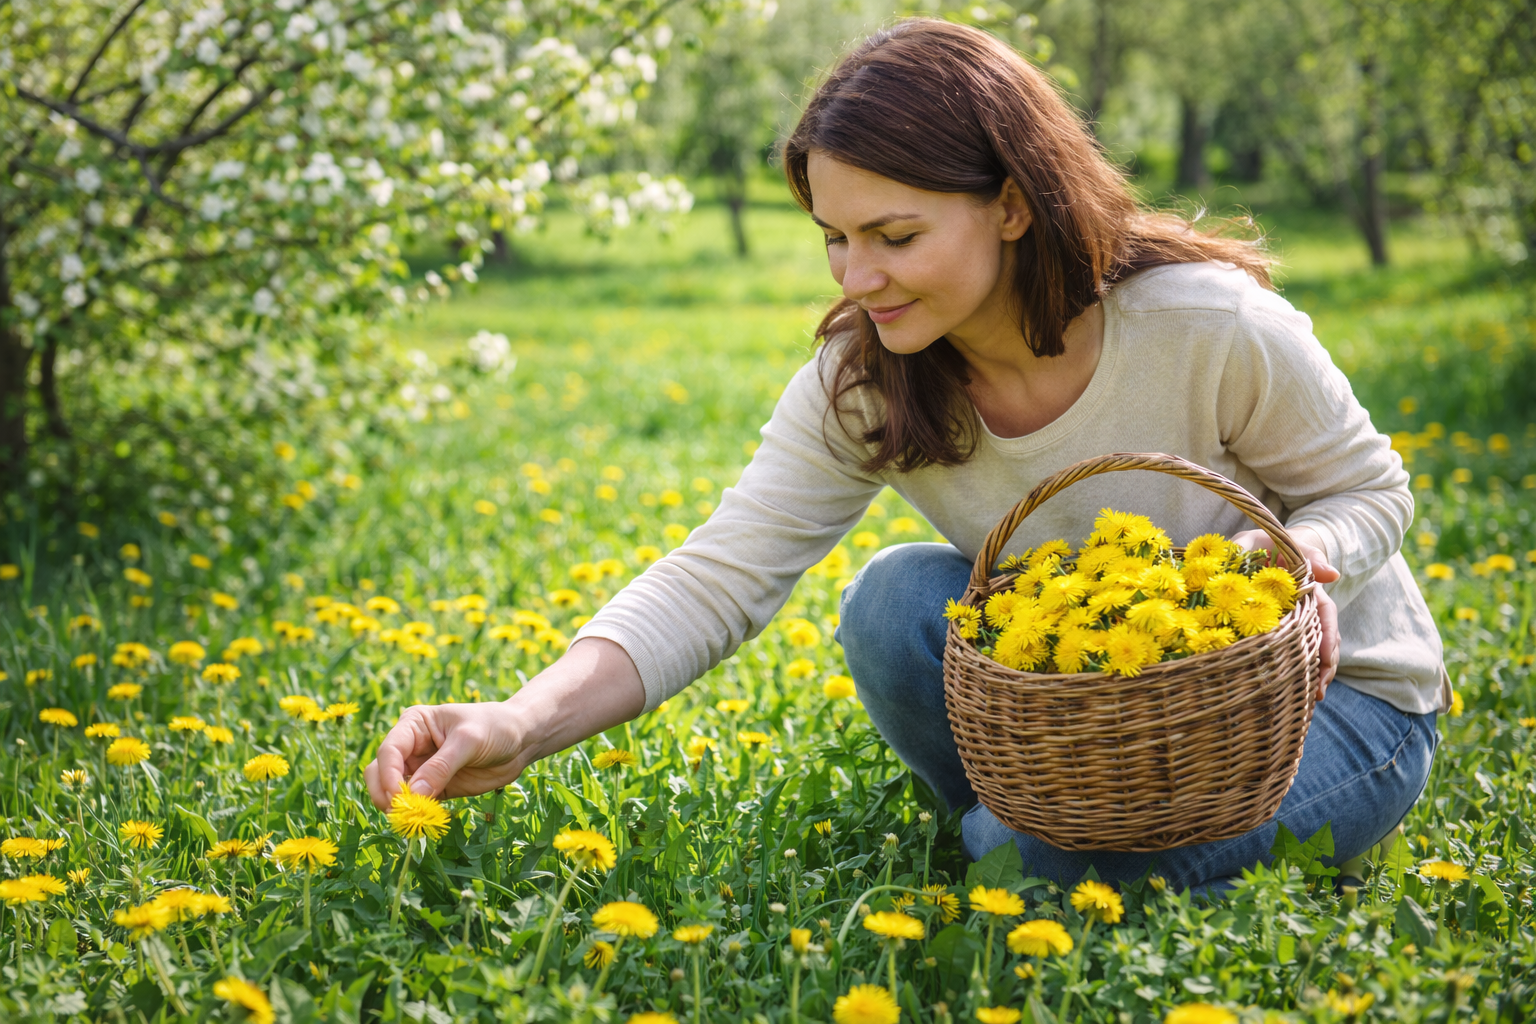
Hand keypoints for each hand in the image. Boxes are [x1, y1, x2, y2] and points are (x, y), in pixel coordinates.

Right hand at [363, 636, 644, 809]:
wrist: (521, 740)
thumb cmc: (496, 728)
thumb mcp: (470, 741)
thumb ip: (442, 766)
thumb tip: (412, 793)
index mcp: (414, 724)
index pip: (389, 750)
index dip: (388, 775)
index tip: (398, 797)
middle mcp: (411, 746)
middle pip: (380, 772)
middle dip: (386, 793)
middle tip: (402, 813)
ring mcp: (420, 768)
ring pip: (391, 791)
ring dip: (397, 808)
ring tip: (414, 820)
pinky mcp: (433, 788)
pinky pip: (414, 804)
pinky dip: (414, 815)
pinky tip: (426, 821)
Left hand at [1230, 526, 1339, 698]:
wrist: (1256, 544)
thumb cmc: (1264, 540)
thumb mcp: (1276, 539)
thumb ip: (1304, 553)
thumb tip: (1333, 575)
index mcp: (1307, 587)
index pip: (1324, 614)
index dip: (1327, 637)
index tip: (1326, 658)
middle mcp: (1305, 604)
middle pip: (1324, 637)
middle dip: (1324, 664)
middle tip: (1318, 691)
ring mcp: (1295, 617)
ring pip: (1312, 646)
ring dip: (1314, 672)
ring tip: (1312, 698)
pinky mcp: (1281, 627)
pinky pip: (1294, 649)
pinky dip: (1298, 669)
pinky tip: (1296, 691)